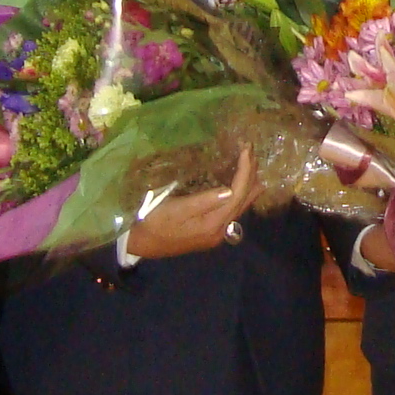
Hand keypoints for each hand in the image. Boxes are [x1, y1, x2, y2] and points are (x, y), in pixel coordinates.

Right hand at [123, 146, 256, 259]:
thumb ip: (204, 201)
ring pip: (240, 207)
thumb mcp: (176, 209)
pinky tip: (240, 188)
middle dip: (251, 175)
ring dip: (248, 185)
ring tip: (253, 166)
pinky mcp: (211, 232)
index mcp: (213, 224)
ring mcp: (217, 234)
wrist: (141, 245)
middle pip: (244, 200)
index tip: (247, 149)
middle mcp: (220, 231)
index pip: (237, 194)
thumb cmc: (154, 223)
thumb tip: (230, 190)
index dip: (245, 171)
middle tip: (252, 152)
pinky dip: (240, 195)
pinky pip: (233, 211)